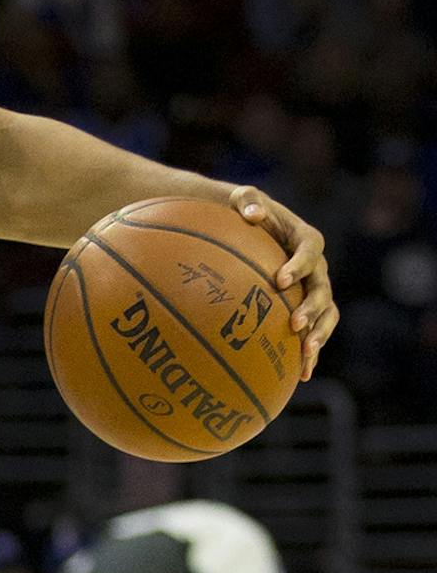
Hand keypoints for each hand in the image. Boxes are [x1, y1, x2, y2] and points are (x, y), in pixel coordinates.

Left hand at [228, 185, 337, 379]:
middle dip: (311, 309)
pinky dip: (311, 351)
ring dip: (318, 335)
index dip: (298, 266)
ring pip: (327, 315)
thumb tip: (250, 212)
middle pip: (322, 289)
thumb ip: (248, 201)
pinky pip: (316, 331)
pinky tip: (301, 373)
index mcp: (307, 240)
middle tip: (294, 325)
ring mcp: (316, 289)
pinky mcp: (308, 307)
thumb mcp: (245, 199)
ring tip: (305, 354)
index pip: (309, 252)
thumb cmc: (245, 211)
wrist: (249, 228)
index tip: (280, 280)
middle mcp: (318, 267)